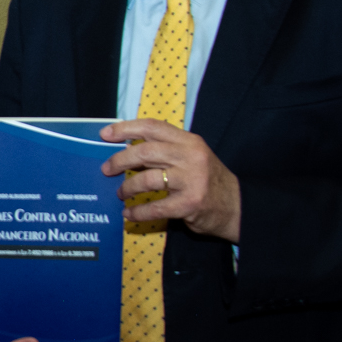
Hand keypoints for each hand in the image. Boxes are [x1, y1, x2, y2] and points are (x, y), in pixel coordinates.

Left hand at [100, 119, 240, 242]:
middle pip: (145, 152)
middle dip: (120, 160)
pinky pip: (156, 207)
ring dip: (128, 187)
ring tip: (121, 193)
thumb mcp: (191, 157)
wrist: (237, 206)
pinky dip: (138, 212)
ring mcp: (191, 180)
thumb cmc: (208, 180)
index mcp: (189, 141)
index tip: (105, 134)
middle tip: (107, 169)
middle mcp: (190, 156)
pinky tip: (129, 214)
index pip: (152, 127)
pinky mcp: (190, 203)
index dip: (126, 128)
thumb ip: (165, 150)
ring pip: (147, 179)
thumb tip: (127, 150)